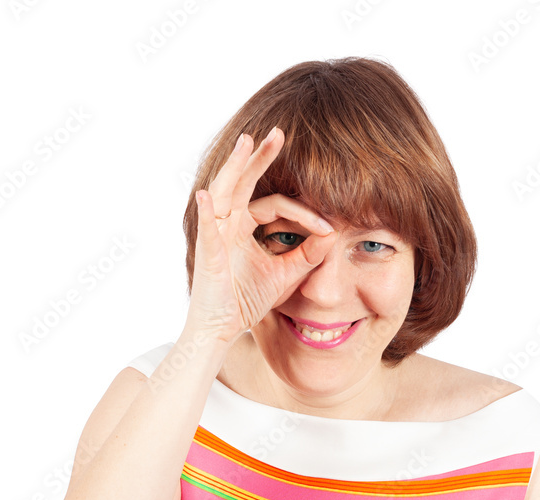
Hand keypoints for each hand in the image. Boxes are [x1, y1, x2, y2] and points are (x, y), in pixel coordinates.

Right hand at [186, 127, 336, 345]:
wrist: (222, 328)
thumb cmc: (246, 299)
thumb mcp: (285, 273)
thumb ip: (307, 254)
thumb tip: (333, 235)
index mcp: (242, 225)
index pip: (275, 205)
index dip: (304, 213)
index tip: (329, 226)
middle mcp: (226, 223)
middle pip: (244, 181)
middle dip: (261, 156)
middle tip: (279, 132)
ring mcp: (215, 235)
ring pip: (225, 191)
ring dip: (236, 166)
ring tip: (247, 141)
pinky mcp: (207, 253)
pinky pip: (206, 228)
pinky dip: (205, 211)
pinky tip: (207, 194)